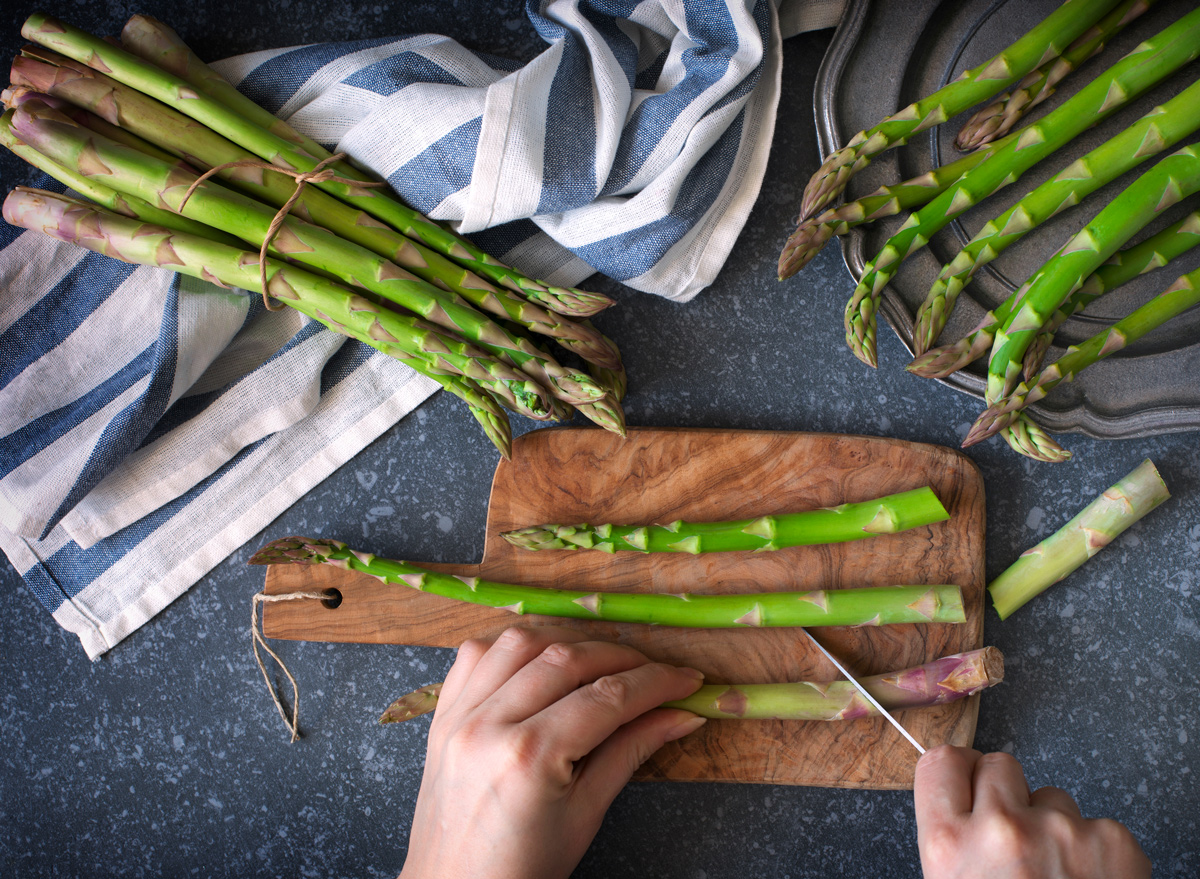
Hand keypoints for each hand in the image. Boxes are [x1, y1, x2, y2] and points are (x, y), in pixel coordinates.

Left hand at [399, 626, 706, 878]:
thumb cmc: (522, 868)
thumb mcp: (586, 814)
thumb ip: (630, 752)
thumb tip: (681, 715)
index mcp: (528, 757)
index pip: (607, 697)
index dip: (656, 682)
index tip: (687, 679)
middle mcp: (488, 724)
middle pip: (566, 659)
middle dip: (621, 657)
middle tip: (656, 671)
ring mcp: (458, 715)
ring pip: (519, 642)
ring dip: (567, 642)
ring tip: (602, 662)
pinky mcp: (441, 715)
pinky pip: (476, 655)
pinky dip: (513, 648)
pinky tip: (541, 662)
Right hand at [914, 745, 1149, 878]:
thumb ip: (951, 844)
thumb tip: (959, 802)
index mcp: (948, 845)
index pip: (941, 761)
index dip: (960, 771)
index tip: (970, 783)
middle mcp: (999, 828)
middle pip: (999, 765)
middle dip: (1009, 794)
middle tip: (1016, 835)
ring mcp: (1059, 831)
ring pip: (1053, 796)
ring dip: (1054, 826)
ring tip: (1057, 876)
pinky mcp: (1112, 841)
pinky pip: (1098, 824)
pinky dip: (1098, 852)